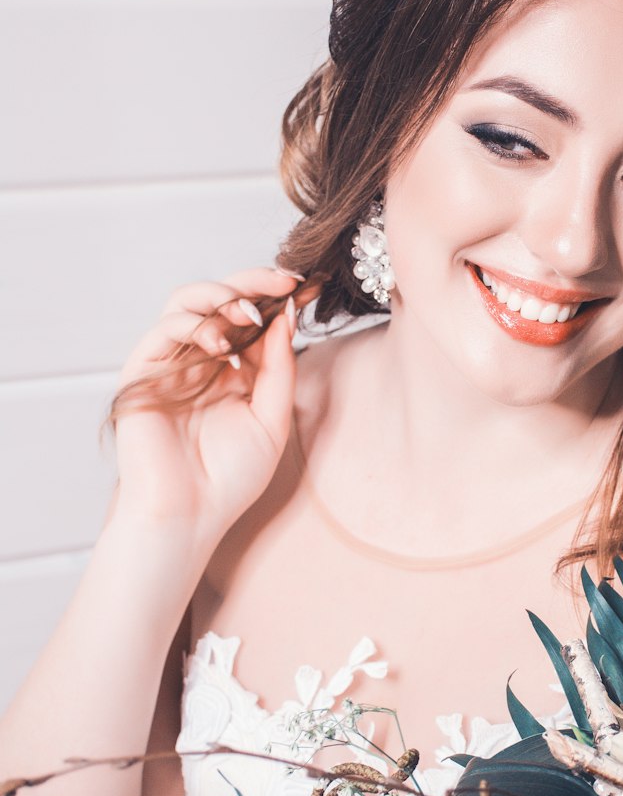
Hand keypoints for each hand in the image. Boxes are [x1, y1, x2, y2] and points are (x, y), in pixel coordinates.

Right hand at [111, 266, 310, 545]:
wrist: (190, 514)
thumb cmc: (230, 478)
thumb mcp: (272, 419)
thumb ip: (279, 369)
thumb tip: (286, 316)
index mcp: (234, 370)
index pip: (252, 318)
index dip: (276, 297)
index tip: (305, 285)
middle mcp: (202, 361)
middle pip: (221, 300)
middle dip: (252, 283)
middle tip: (282, 281)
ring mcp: (171, 364)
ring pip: (187, 303)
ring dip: (221, 298)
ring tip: (248, 314)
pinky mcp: (143, 372)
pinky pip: (164, 331)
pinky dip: (194, 326)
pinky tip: (222, 346)